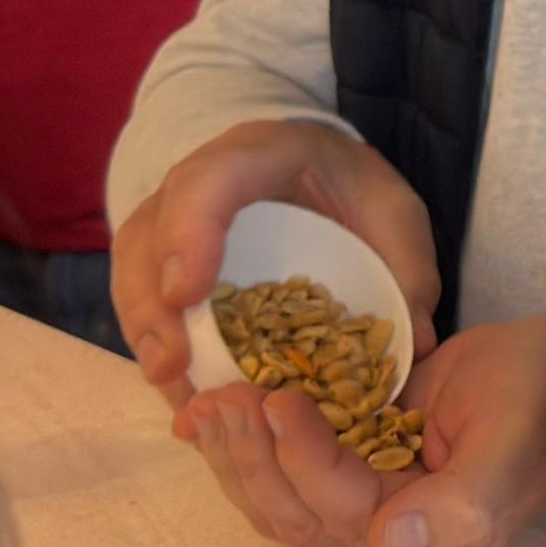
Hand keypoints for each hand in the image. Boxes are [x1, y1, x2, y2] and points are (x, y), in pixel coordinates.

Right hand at [107, 118, 443, 399]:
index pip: (210, 179)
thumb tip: (414, 346)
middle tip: (170, 365)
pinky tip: (178, 393)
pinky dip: (154, 347)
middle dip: (150, 302)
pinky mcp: (162, 258)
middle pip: (149, 233)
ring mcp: (170, 219)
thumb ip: (407, 269)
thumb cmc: (354, 189)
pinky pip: (139, 299)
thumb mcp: (393, 212)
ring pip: (132, 270)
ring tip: (170, 389)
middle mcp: (201, 182)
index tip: (184, 294)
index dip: (189, 233)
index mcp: (261, 152)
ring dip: (144, 334)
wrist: (319, 168)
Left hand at [170, 307, 545, 546]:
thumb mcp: (515, 437)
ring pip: (279, 505)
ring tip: (209, 402)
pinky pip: (286, 478)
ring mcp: (368, 512)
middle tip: (224, 396)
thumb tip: (392, 546)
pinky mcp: (352, 477)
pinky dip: (245, 450)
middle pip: (297, 518)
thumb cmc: (542, 395)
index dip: (302, 460)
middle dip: (252, 461)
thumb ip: (467, 499)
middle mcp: (394, 545)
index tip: (279, 396)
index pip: (343, 512)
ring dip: (236, 458)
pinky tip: (212, 415)